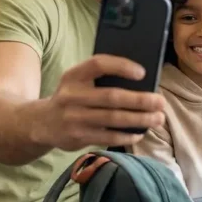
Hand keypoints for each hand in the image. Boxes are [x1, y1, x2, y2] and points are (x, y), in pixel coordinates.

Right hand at [33, 55, 165, 150]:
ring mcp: (74, 118)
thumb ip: (99, 78)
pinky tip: (140, 132)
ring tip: (158, 118)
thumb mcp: (77, 82)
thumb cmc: (71, 97)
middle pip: (112, 97)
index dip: (121, 66)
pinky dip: (127, 135)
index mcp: (73, 76)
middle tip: (161, 102)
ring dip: (140, 119)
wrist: (40, 123)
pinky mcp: (77, 137)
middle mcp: (72, 96)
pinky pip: (108, 137)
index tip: (142, 73)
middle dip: (141, 100)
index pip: (98, 64)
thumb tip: (141, 82)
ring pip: (113, 119)